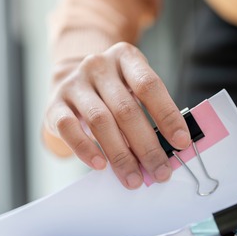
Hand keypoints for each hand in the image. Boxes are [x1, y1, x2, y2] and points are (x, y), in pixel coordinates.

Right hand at [43, 42, 191, 188]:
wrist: (70, 81)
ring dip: (120, 155)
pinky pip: (68, 128)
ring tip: (134, 178)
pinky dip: (85, 149)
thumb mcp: (132, 89)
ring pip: (100, 121)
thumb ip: (149, 112)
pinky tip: (100, 165)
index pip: (149, 85)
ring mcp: (74, 84)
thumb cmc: (111, 91)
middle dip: (147, 146)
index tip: (182, 142)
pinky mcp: (54, 105)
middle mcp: (98, 66)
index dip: (167, 115)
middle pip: (126, 109)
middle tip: (160, 172)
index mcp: (125, 57)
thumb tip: (169, 150)